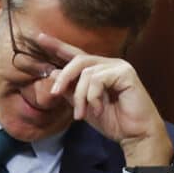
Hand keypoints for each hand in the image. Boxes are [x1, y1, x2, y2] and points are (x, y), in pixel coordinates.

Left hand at [37, 33, 172, 166]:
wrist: (134, 134)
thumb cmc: (112, 120)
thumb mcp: (83, 106)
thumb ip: (69, 90)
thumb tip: (51, 73)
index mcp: (98, 70)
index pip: (75, 54)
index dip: (57, 46)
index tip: (39, 37)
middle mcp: (109, 64)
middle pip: (78, 60)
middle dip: (63, 77)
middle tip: (54, 93)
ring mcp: (119, 67)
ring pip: (85, 73)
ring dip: (79, 96)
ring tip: (81, 113)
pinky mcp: (126, 73)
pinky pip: (97, 80)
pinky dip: (92, 96)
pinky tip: (98, 108)